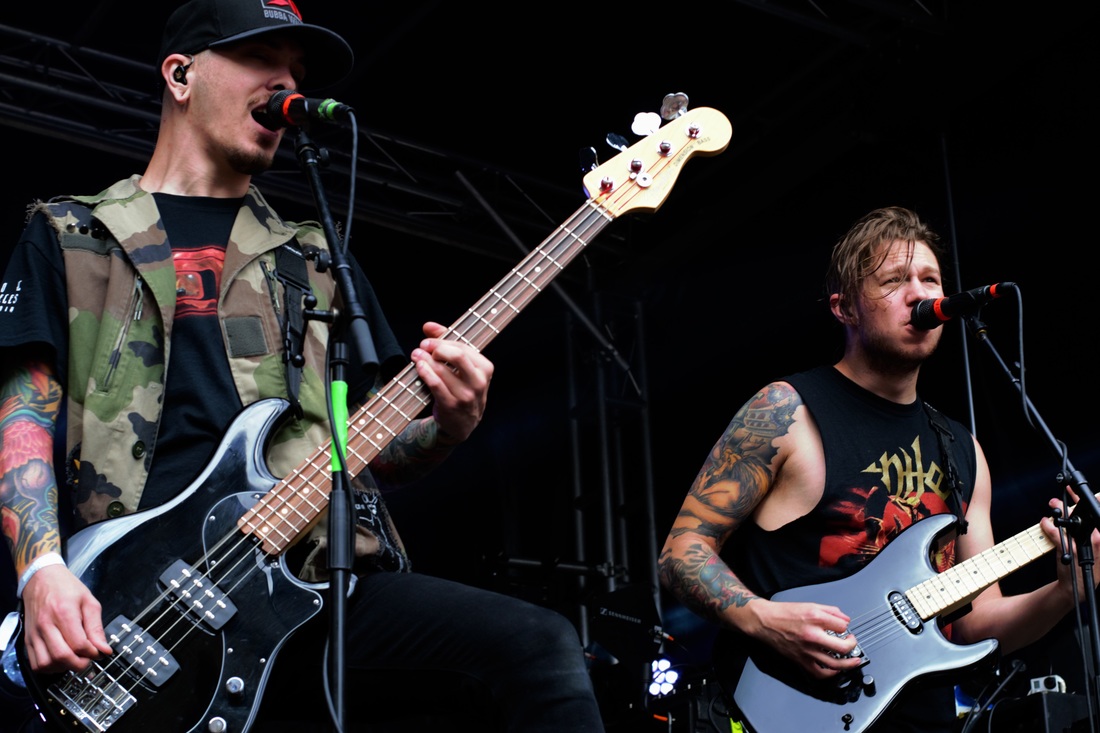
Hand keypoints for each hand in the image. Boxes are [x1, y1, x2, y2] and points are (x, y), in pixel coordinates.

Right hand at [20, 564, 111, 672]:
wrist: (41, 579)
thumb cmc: (66, 588)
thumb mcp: (89, 602)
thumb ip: (96, 627)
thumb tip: (104, 649)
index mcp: (64, 612)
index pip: (78, 644)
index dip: (92, 653)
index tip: (99, 651)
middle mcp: (46, 625)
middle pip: (62, 656)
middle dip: (79, 664)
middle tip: (88, 659)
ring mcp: (34, 634)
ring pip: (46, 663)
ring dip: (63, 667)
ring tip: (74, 659)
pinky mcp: (27, 640)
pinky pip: (35, 663)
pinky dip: (49, 667)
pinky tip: (60, 660)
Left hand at [410, 321, 493, 442]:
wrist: (462, 424)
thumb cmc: (462, 389)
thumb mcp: (461, 367)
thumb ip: (446, 342)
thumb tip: (428, 325)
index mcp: (485, 368)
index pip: (463, 347)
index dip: (442, 340)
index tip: (427, 340)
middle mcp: (479, 382)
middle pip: (457, 355)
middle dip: (436, 348)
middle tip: (423, 347)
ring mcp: (466, 396)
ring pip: (443, 370)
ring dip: (425, 360)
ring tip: (416, 356)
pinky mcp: (452, 406)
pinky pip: (436, 385)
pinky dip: (425, 373)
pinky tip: (419, 367)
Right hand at [749, 600, 863, 679]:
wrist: (764, 621)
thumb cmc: (783, 613)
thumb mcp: (809, 605)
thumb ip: (829, 610)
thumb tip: (844, 618)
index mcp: (815, 618)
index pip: (842, 625)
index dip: (846, 626)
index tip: (844, 627)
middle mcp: (812, 635)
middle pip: (842, 646)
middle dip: (852, 644)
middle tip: (852, 642)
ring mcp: (807, 650)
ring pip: (834, 663)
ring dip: (848, 664)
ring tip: (854, 661)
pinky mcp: (800, 660)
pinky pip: (819, 673)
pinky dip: (831, 673)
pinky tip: (835, 670)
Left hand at [1042, 490, 1099, 603]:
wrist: (1078, 586)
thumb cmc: (1085, 565)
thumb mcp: (1092, 547)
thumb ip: (1088, 532)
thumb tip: (1076, 514)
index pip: (1095, 513)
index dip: (1085, 499)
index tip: (1075, 489)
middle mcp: (1095, 539)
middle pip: (1082, 515)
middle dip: (1069, 503)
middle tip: (1058, 497)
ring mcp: (1082, 544)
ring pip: (1070, 521)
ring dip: (1060, 510)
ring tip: (1053, 503)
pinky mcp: (1069, 550)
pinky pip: (1055, 533)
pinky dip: (1047, 525)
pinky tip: (1044, 522)